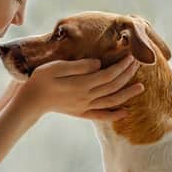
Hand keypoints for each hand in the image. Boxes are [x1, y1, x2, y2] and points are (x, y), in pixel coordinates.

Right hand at [15, 55, 143, 120]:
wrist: (30, 101)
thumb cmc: (40, 80)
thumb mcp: (56, 67)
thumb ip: (78, 66)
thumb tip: (98, 63)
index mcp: (82, 84)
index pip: (108, 74)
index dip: (121, 66)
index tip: (131, 56)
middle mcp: (87, 97)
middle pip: (113, 86)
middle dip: (127, 74)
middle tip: (138, 64)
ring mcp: (84, 107)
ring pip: (111, 101)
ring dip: (127, 94)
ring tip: (141, 87)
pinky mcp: (81, 113)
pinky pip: (101, 116)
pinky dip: (114, 115)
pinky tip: (124, 113)